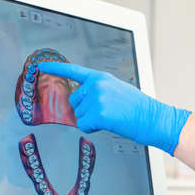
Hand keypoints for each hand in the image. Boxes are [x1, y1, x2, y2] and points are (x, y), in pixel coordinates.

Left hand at [37, 62, 190, 155]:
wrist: (153, 118)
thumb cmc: (139, 107)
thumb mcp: (117, 89)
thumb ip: (99, 90)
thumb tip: (83, 100)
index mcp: (101, 78)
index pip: (74, 71)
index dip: (56, 68)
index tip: (41, 66)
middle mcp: (97, 85)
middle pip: (74, 101)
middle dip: (84, 110)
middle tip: (105, 113)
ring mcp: (97, 98)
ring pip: (78, 115)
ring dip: (90, 120)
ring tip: (110, 118)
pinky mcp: (98, 113)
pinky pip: (83, 125)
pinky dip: (93, 129)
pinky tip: (108, 124)